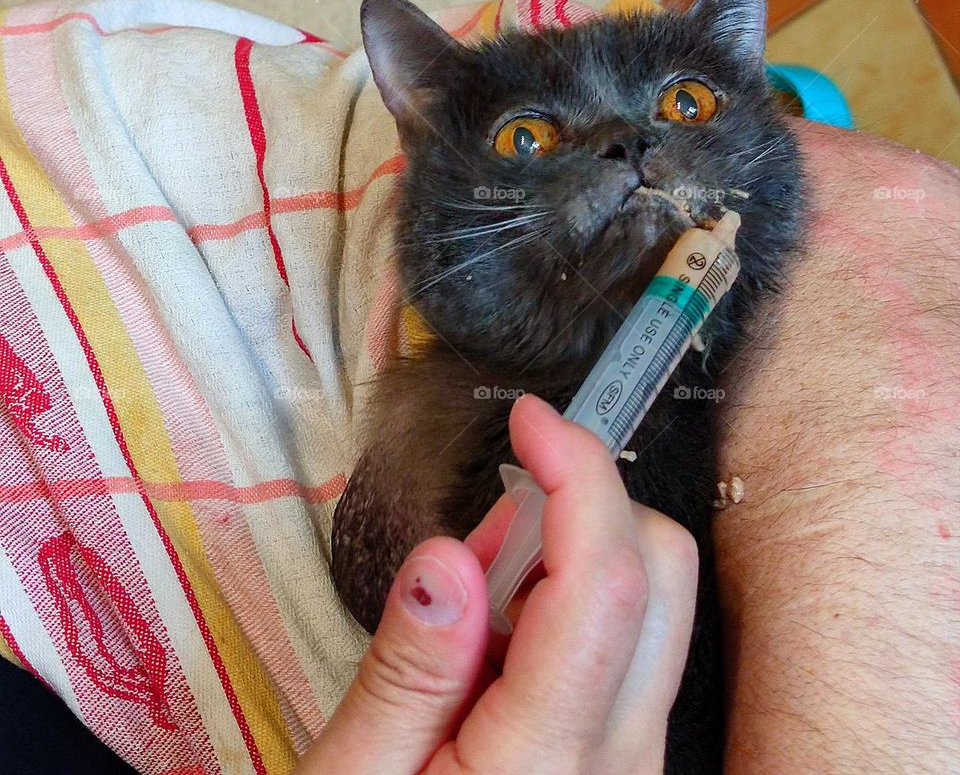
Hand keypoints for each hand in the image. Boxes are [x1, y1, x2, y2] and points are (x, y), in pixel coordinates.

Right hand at [297, 395, 697, 774]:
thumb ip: (408, 670)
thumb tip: (454, 553)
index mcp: (548, 762)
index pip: (607, 579)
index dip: (580, 471)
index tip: (529, 413)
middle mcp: (625, 763)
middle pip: (662, 574)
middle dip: (583, 507)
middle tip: (483, 536)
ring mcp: (638, 767)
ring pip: (655, 604)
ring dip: (574, 555)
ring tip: (473, 604)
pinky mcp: (628, 766)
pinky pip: (632, 647)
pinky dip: (575, 604)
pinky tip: (498, 642)